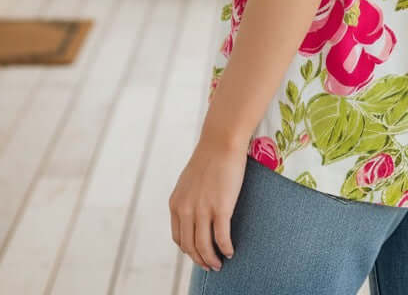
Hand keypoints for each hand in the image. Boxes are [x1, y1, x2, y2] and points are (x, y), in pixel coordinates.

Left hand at [169, 139, 246, 271]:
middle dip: (200, 260)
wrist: (221, 141)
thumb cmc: (209, 157)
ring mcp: (202, 209)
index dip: (189, 250)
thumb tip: (195, 214)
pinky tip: (231, 251)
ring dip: (212, 260)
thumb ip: (188, 199)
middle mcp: (185, 210)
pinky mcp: (220, 208)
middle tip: (211, 266)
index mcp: (176, 203)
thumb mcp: (189, 181)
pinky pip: (221, 237)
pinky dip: (225, 248)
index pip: (179, 238)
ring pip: (204, 247)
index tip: (199, 254)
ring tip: (220, 264)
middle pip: (190, 246)